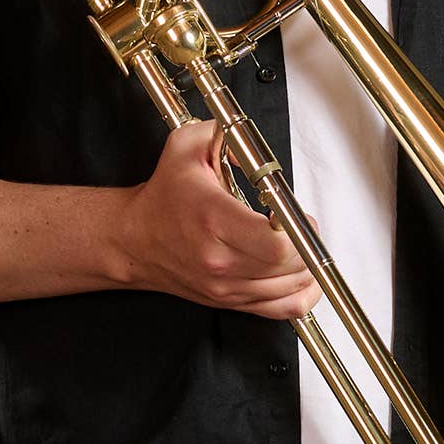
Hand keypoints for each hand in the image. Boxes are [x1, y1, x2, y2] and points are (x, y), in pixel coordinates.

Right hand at [115, 120, 322, 318]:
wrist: (135, 238)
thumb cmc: (164, 195)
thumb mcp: (188, 144)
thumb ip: (228, 133)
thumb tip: (259, 154)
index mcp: (214, 220)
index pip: (276, 243)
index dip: (299, 228)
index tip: (296, 213)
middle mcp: (219, 260)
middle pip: (289, 266)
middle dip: (308, 243)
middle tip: (303, 224)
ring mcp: (225, 287)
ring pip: (291, 289)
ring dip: (307, 266)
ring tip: (299, 243)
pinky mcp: (229, 302)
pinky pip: (282, 310)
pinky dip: (302, 293)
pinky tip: (301, 273)